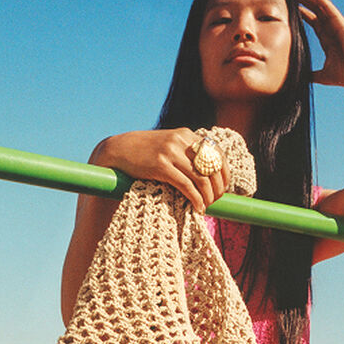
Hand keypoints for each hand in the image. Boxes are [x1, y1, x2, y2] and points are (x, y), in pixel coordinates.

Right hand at [92, 128, 230, 213]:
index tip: (224, 189)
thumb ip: (187, 154)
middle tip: (216, 201)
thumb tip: (209, 175)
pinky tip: (197, 208)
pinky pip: (186, 185)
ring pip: (201, 178)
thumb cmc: (146, 154)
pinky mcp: (161, 166)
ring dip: (208, 196)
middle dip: (218, 188)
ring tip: (206, 207)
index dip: (225, 174)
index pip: (217, 154)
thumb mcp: (170, 146)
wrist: (119, 150)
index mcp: (187, 135)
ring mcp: (171, 152)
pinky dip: (195, 199)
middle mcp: (182, 140)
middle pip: (212, 167)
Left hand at [290, 0, 343, 86]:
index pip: (313, 22)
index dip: (303, 14)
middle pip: (314, 10)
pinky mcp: (338, 21)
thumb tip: (299, 80)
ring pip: (318, 4)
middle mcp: (331, 29)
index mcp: (327, 40)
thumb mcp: (322, 76)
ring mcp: (335, 24)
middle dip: (301, 2)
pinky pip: (325, 5)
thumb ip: (311, 75)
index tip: (290, 9)